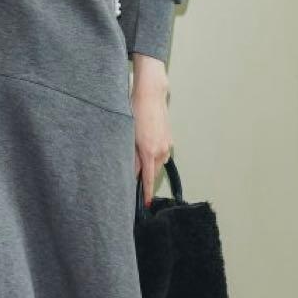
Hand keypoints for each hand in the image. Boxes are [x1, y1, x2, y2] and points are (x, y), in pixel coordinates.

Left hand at [131, 61, 171, 207]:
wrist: (151, 94)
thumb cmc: (136, 112)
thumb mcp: (128, 135)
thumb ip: (131, 156)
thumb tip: (131, 171)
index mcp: (150, 152)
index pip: (149, 178)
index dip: (147, 192)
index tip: (147, 203)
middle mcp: (161, 150)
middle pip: (153, 171)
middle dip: (146, 176)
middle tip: (135, 177)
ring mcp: (167, 144)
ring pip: (157, 162)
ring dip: (149, 164)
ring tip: (138, 158)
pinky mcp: (169, 138)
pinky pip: (161, 153)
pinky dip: (154, 155)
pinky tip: (146, 147)